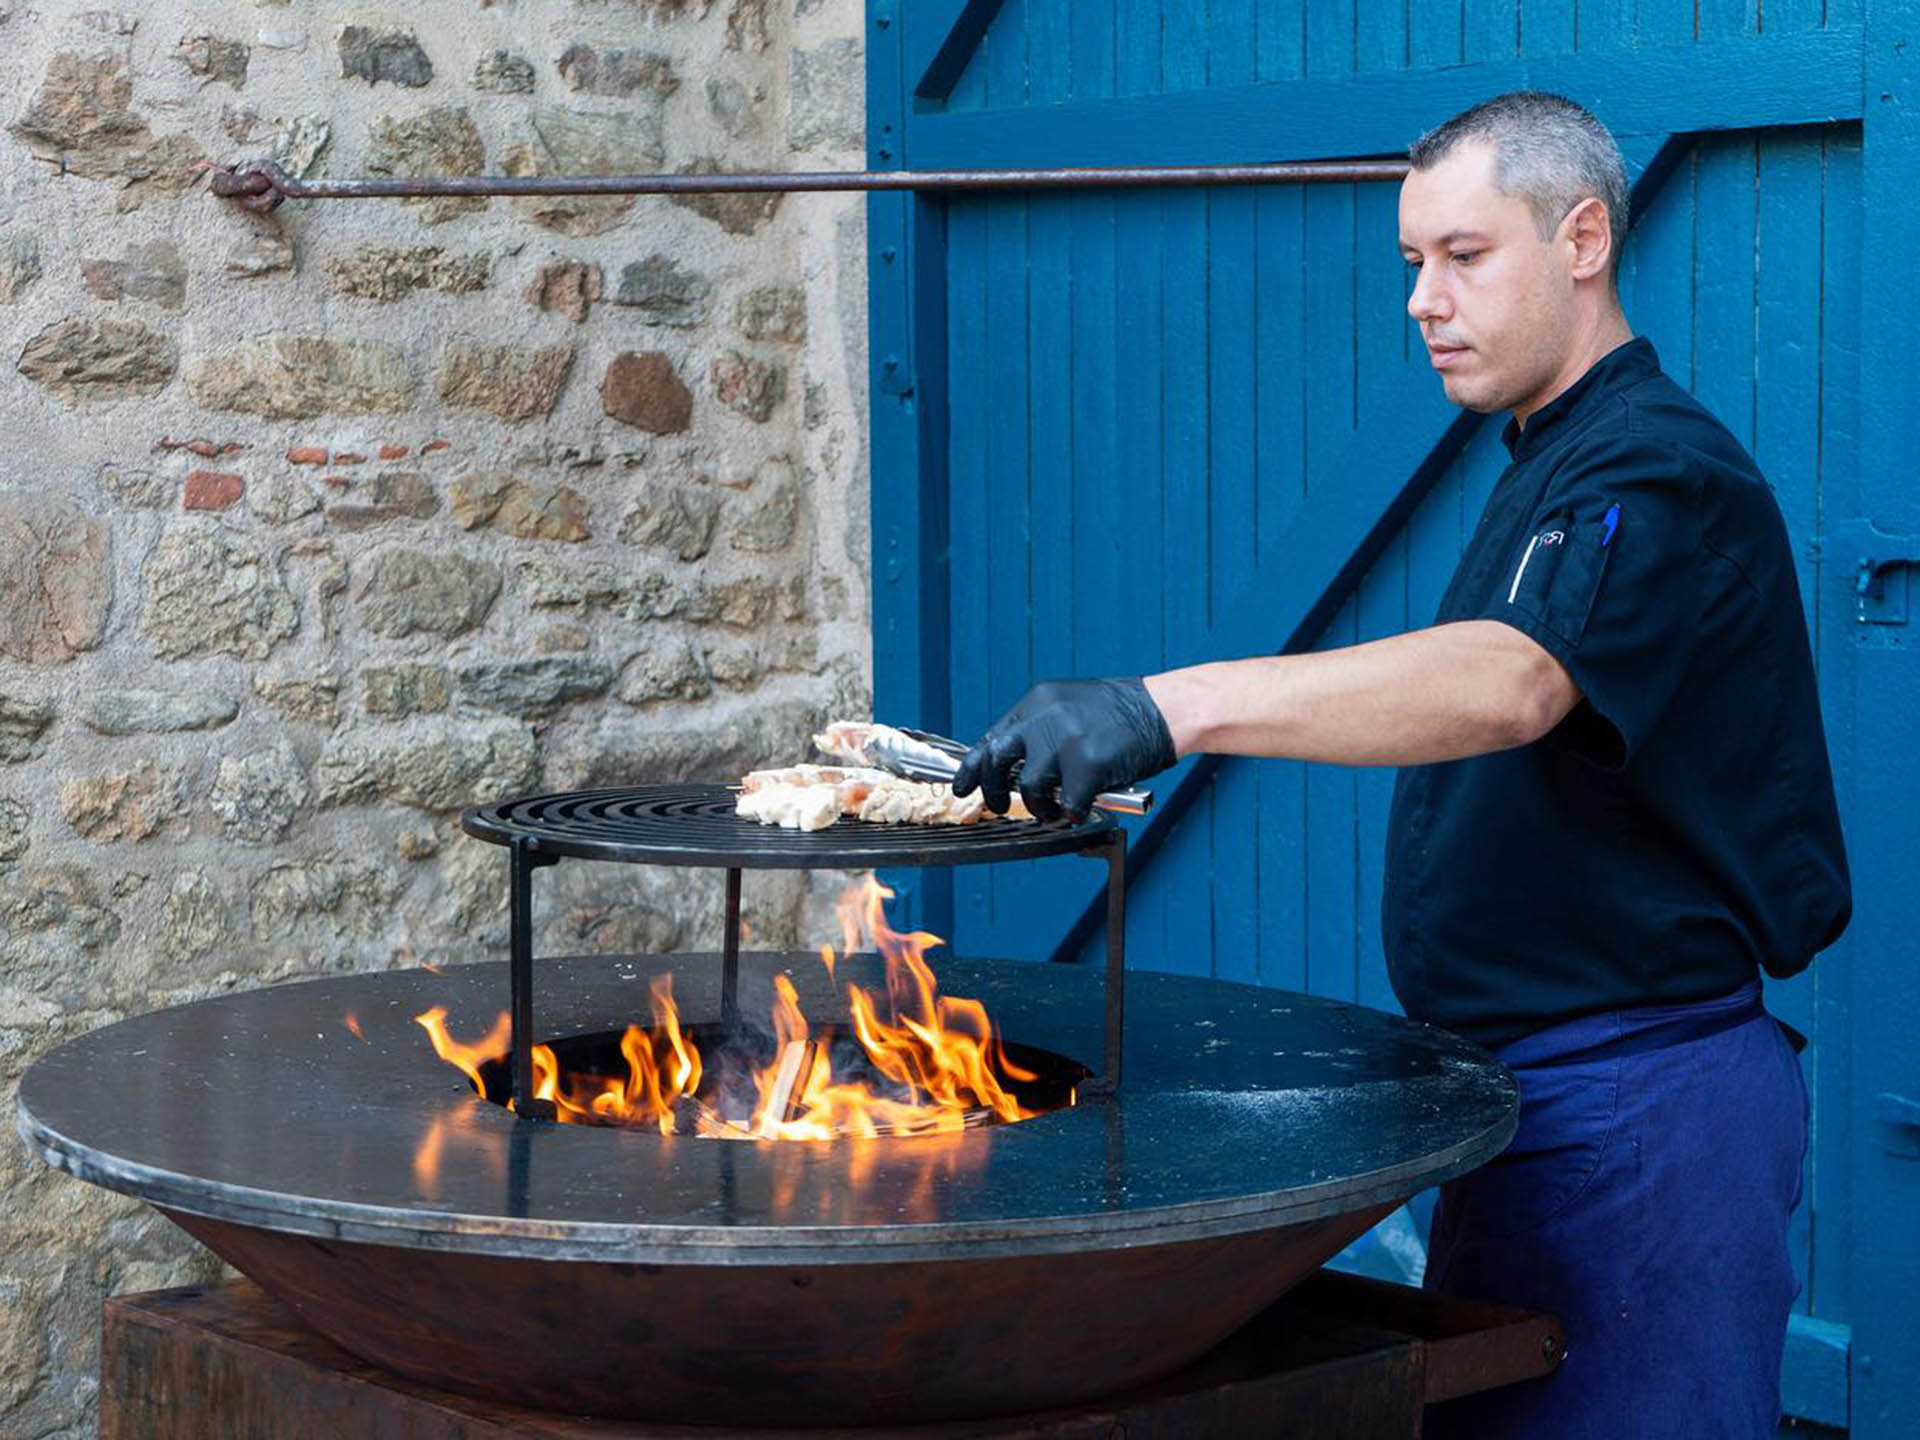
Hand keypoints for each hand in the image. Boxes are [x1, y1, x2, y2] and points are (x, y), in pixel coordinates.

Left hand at [952, 678, 1176, 821]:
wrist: (1165, 709)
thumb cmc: (1123, 713)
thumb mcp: (1070, 706)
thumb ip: (1041, 728)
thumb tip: (1013, 762)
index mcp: (1039, 702)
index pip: (991, 738)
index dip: (973, 767)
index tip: (963, 785)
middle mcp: (1046, 717)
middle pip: (998, 760)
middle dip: (993, 790)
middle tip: (997, 805)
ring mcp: (1067, 740)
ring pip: (1032, 787)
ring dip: (1040, 807)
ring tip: (1053, 810)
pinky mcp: (1089, 764)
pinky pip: (1069, 803)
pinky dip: (1071, 814)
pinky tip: (1078, 810)